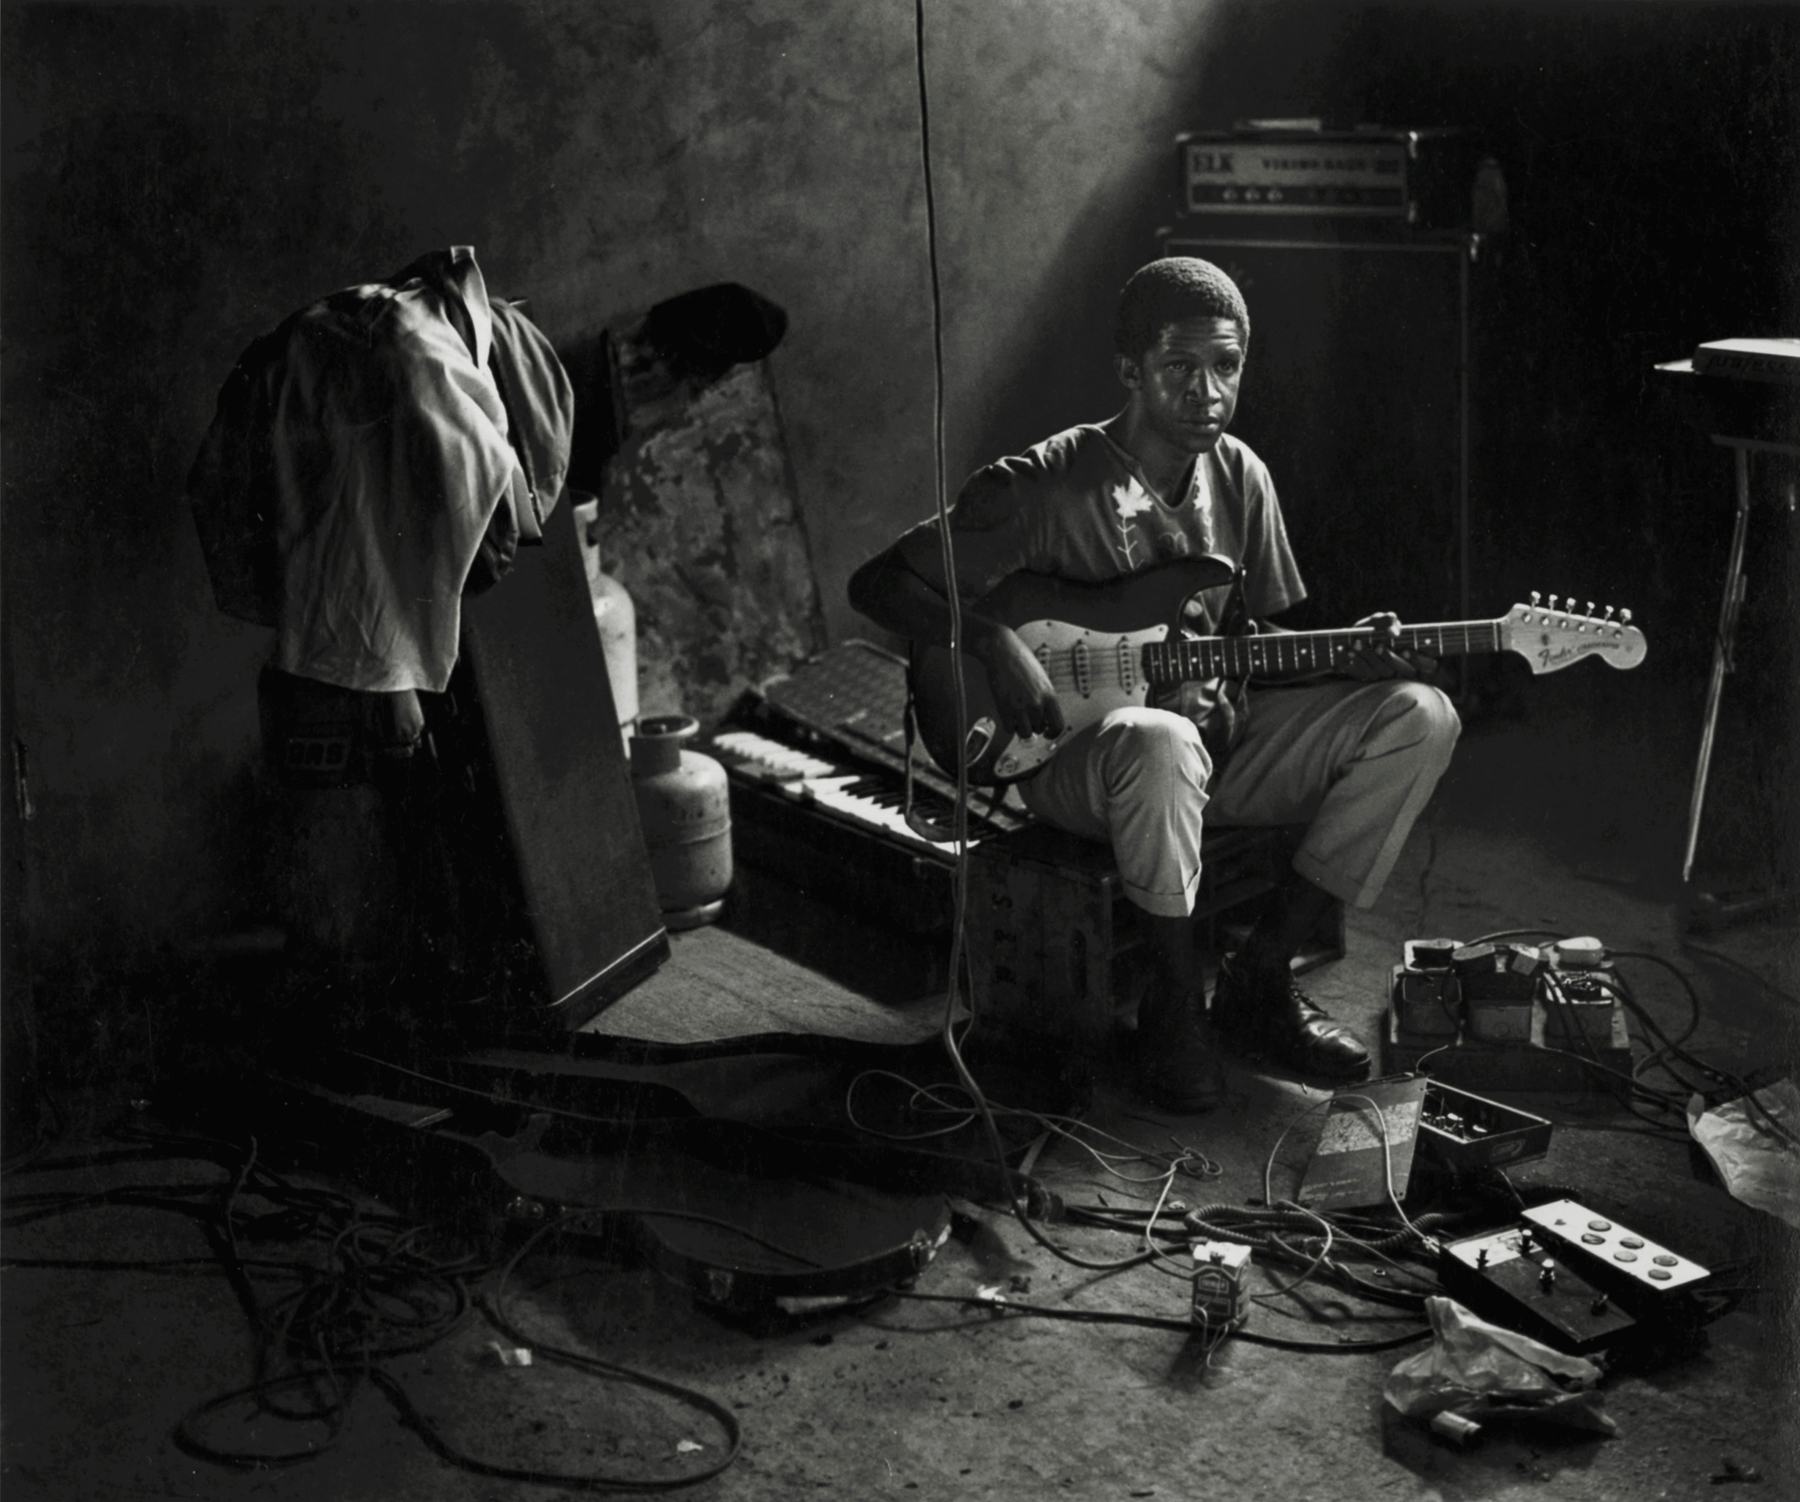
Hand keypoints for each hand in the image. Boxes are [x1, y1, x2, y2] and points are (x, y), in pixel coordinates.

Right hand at [974, 622, 1065, 739]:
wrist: (1002, 651)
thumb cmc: (1021, 661)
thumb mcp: (1042, 679)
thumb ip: (1045, 698)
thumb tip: (1044, 719)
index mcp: (1050, 695)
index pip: (1058, 725)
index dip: (1053, 733)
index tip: (1047, 733)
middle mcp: (1037, 703)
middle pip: (1039, 729)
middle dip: (1033, 725)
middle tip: (1026, 716)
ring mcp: (1020, 706)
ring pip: (1025, 733)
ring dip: (1021, 728)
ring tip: (1017, 716)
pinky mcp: (1005, 708)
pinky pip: (1009, 728)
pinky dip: (1009, 725)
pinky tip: (1008, 714)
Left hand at [1342, 612, 1436, 681]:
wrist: (1350, 640)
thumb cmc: (1372, 628)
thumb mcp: (1380, 621)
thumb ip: (1388, 621)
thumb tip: (1394, 631)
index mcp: (1415, 654)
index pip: (1429, 665)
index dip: (1418, 659)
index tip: (1405, 650)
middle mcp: (1404, 668)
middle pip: (1406, 671)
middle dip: (1391, 658)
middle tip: (1379, 646)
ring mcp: (1389, 676)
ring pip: (1385, 672)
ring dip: (1370, 657)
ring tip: (1358, 644)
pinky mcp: (1372, 679)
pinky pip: (1368, 674)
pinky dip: (1358, 661)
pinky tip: (1350, 652)